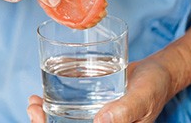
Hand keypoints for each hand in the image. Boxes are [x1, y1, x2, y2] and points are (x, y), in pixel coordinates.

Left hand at [27, 59, 172, 122]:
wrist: (157, 72)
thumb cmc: (154, 85)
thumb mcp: (142, 96)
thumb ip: (126, 110)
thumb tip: (100, 122)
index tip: (40, 121)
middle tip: (33, 109)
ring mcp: (97, 120)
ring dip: (45, 116)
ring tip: (33, 102)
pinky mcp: (93, 107)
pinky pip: (70, 109)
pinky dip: (53, 104)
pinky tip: (41, 96)